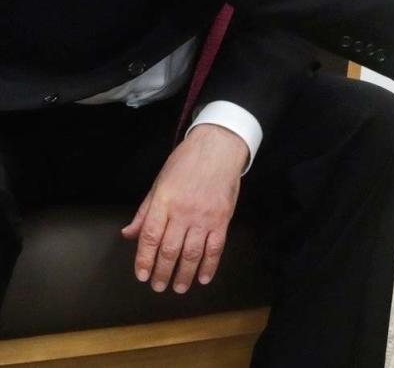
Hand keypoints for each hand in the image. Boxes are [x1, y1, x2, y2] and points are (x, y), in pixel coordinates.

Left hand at [121, 123, 247, 293]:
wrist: (218, 147)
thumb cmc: (186, 163)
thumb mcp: (159, 183)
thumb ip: (145, 211)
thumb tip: (128, 235)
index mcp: (164, 201)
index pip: (150, 237)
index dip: (144, 260)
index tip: (142, 276)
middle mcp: (183, 211)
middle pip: (170, 250)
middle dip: (162, 272)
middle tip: (158, 287)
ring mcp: (204, 215)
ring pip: (192, 253)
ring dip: (184, 274)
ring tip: (178, 287)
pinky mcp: (223, 218)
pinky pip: (216, 247)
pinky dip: (210, 265)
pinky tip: (204, 277)